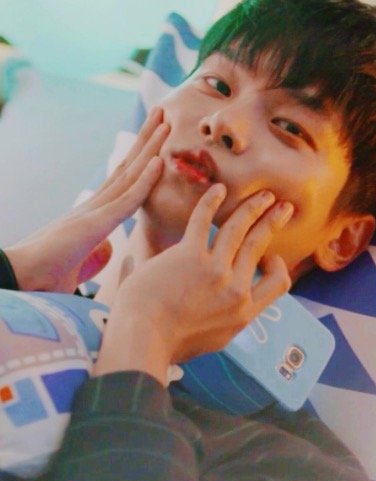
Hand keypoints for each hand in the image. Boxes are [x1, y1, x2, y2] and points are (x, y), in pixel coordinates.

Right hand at [5, 108, 169, 292]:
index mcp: (91, 216)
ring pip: (128, 175)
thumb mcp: (77, 268)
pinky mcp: (92, 225)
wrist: (19, 281)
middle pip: (126, 168)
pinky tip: (160, 161)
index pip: (121, 183)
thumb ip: (94, 256)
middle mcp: (92, 207)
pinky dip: (145, 180)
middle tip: (163, 114)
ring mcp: (92, 212)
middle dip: (147, 141)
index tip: (156, 143)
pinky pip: (125, 200)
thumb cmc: (43, 279)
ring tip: (166, 121)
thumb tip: (109, 249)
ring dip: (150, 148)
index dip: (140, 162)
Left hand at [94, 184, 293, 384]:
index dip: (278, 266)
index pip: (278, 284)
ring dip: (253, 207)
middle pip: (260, 247)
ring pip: (240, 229)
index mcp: (243, 314)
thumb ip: (222, 320)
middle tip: (283, 207)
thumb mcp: (210, 340)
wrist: (143, 340)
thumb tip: (221, 312)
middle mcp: (235, 291)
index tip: (269, 256)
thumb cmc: (168, 345)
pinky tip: (217, 189)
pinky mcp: (189, 256)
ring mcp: (214, 271)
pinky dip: (212, 201)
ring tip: (262, 194)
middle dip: (273, 223)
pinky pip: (204, 220)